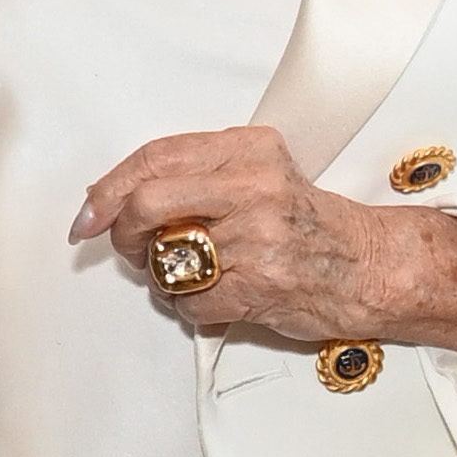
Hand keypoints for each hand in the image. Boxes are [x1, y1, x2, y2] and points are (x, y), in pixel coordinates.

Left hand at [73, 124, 456, 361]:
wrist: (369, 266)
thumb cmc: (305, 222)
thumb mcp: (256, 172)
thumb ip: (194, 173)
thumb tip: (109, 198)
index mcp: (247, 148)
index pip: (154, 157)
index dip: (108, 188)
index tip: (87, 215)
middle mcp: (253, 186)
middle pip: (147, 204)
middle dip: (123, 234)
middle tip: (129, 248)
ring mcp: (259, 238)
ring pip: (164, 259)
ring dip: (160, 275)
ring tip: (186, 273)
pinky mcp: (262, 285)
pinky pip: (190, 302)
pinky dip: (188, 308)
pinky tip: (212, 298)